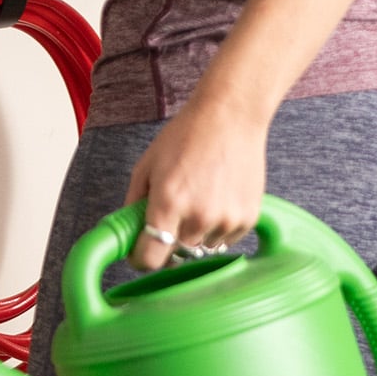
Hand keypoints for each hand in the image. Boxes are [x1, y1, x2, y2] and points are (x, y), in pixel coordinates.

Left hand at [123, 91, 268, 269]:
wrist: (231, 115)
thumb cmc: (186, 135)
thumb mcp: (147, 164)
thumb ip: (133, 203)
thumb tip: (128, 233)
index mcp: (168, 203)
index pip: (151, 259)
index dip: (141, 259)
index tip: (141, 252)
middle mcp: (198, 217)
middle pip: (177, 254)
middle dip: (168, 240)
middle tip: (172, 214)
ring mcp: (226, 220)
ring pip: (202, 247)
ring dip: (195, 234)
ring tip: (199, 199)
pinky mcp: (248, 219)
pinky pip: (225, 239)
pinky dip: (217, 227)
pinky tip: (217, 197)